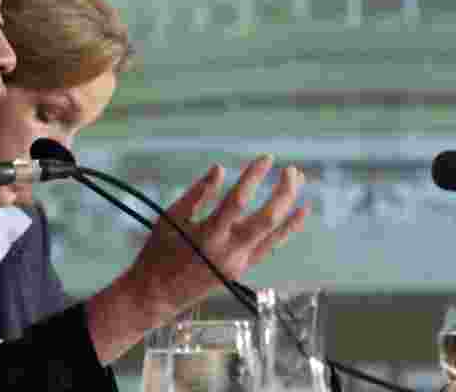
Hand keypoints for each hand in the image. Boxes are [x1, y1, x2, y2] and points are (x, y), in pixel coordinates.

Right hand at [124, 154, 309, 322]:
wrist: (156, 296)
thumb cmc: (159, 251)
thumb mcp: (171, 217)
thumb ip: (197, 193)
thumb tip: (220, 169)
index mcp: (207, 236)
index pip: (238, 201)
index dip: (254, 177)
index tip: (266, 158)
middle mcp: (228, 252)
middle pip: (268, 220)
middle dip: (284, 192)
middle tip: (291, 170)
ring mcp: (238, 263)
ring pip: (276, 234)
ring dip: (291, 206)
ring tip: (299, 181)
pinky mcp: (242, 270)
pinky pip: (270, 246)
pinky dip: (286, 228)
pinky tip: (298, 211)